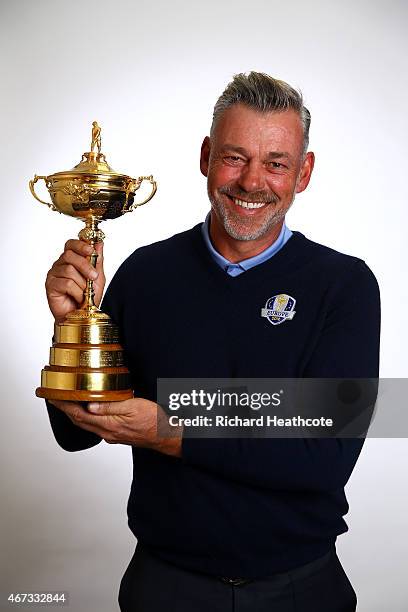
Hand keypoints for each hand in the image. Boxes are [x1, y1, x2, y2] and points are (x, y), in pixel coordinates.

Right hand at [46, 239, 105, 322]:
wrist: (81, 316)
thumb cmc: (87, 297)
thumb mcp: (97, 277)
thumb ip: (97, 261)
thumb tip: (99, 243)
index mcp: (70, 260)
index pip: (71, 244)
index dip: (80, 245)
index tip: (91, 251)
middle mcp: (59, 265)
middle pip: (69, 255)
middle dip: (85, 266)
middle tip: (94, 277)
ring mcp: (53, 274)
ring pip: (69, 270)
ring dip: (82, 283)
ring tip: (85, 293)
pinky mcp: (50, 286)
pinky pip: (66, 283)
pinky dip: (76, 292)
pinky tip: (78, 298)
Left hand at [48, 397, 182, 456]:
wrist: (167, 435)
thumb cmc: (154, 421)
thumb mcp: (133, 406)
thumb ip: (110, 406)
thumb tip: (90, 405)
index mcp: (108, 425)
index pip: (78, 415)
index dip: (64, 406)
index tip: (53, 398)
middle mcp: (107, 433)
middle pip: (79, 421)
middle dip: (65, 409)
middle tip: (55, 398)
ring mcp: (112, 435)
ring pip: (87, 424)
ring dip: (75, 414)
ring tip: (68, 402)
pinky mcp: (118, 434)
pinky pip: (97, 426)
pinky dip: (88, 417)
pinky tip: (90, 411)